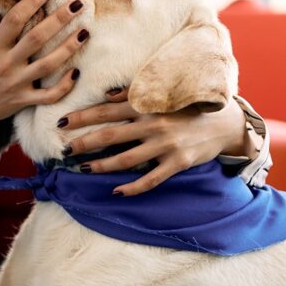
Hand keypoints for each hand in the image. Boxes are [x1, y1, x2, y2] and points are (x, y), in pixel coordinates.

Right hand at [0, 0, 87, 151]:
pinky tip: (76, 72)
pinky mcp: (25, 100)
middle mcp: (7, 64)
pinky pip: (48, 95)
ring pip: (47, 65)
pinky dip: (64, 86)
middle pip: (36, 38)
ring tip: (85, 32)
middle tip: (77, 4)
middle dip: (58, 20)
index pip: (14, 20)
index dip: (31, 2)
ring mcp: (18, 84)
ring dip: (68, 48)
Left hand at [57, 89, 253, 195]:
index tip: (61, 123)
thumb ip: (133, 95)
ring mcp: (165, 145)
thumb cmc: (187, 108)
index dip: (82, 117)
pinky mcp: (177, 163)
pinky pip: (150, 179)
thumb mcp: (162, 95)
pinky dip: (132, 188)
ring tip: (85, 169)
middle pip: (110, 135)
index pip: (106, 110)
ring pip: (125, 159)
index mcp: (147, 105)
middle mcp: (153, 124)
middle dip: (84, 143)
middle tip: (65, 150)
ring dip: (101, 166)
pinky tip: (116, 191)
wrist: (225, 122)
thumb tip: (107, 95)